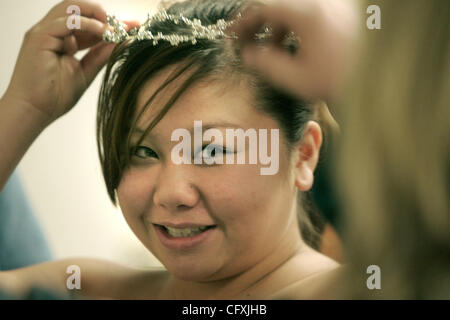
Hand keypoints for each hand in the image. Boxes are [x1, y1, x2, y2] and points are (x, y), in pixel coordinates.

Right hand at [3, 0, 138, 123]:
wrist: (34, 111)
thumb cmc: (55, 96)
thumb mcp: (86, 71)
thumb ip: (101, 55)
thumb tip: (121, 41)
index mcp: (62, 40)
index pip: (87, 24)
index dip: (110, 24)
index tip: (133, 27)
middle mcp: (52, 32)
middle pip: (78, 10)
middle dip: (104, 15)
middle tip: (127, 24)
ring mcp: (44, 32)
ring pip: (71, 9)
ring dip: (97, 15)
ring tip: (116, 27)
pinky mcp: (39, 37)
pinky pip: (66, 22)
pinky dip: (87, 24)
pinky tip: (104, 32)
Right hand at [230, 0, 357, 102]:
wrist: (380, 82)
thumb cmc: (340, 83)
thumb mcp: (296, 79)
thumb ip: (266, 64)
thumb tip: (248, 53)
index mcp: (308, 13)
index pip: (264, 7)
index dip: (243, 22)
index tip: (231, 36)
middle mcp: (321, 1)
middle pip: (278, 3)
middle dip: (259, 22)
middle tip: (247, 42)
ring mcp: (334, 3)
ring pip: (293, 6)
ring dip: (277, 24)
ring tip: (273, 49)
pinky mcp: (342, 10)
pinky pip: (309, 9)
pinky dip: (295, 23)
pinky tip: (295, 44)